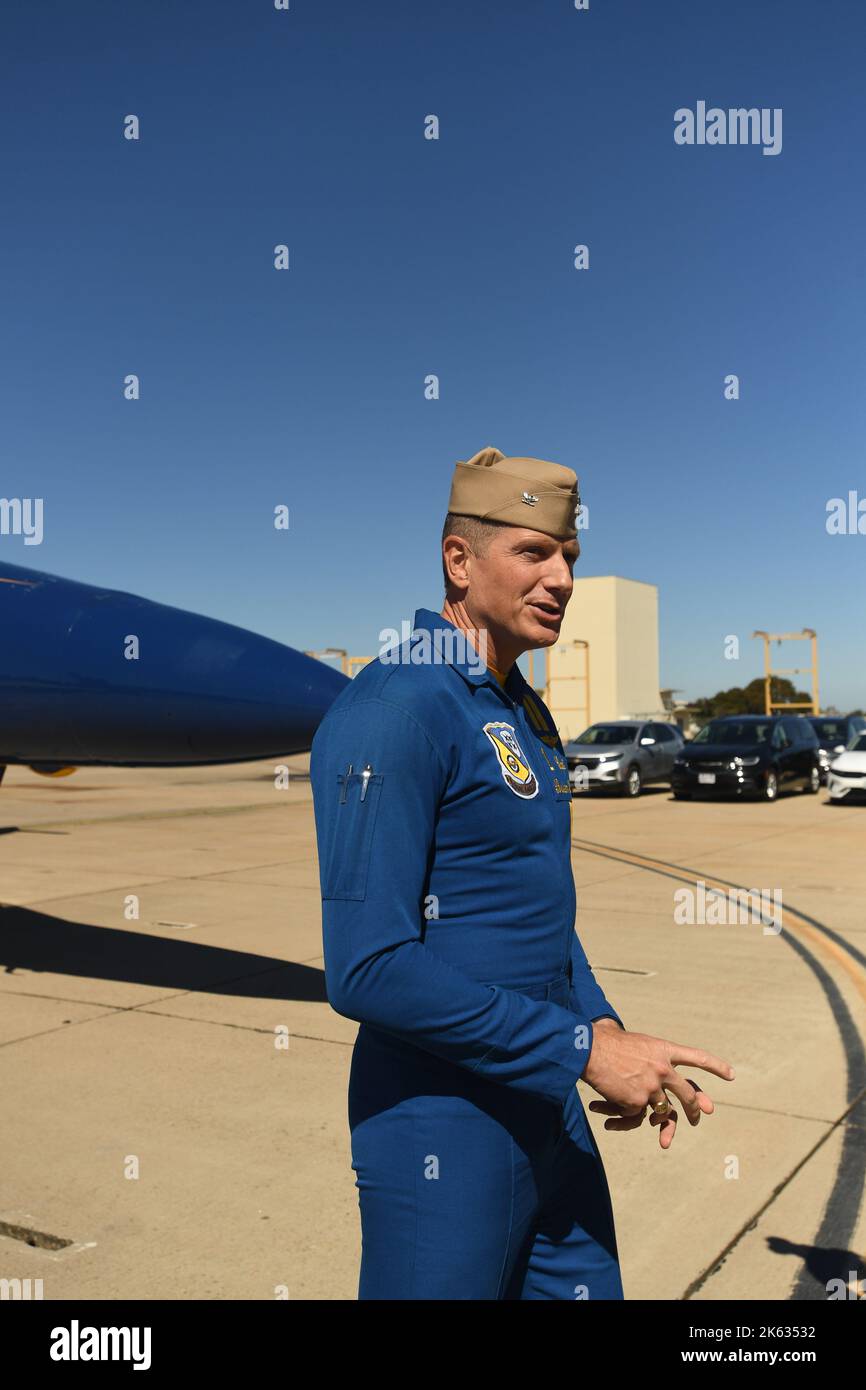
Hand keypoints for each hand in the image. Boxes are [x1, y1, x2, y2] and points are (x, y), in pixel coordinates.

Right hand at [582, 1027, 733, 1149]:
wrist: (589, 1049)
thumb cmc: (606, 1041)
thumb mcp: (637, 1043)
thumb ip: (651, 1056)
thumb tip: (658, 1068)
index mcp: (663, 1050)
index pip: (697, 1058)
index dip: (716, 1066)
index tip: (731, 1075)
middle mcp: (663, 1069)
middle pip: (688, 1092)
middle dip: (696, 1106)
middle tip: (702, 1114)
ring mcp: (652, 1087)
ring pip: (665, 1110)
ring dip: (664, 1123)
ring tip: (663, 1135)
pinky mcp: (638, 1102)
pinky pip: (637, 1115)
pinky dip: (626, 1117)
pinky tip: (611, 1116)